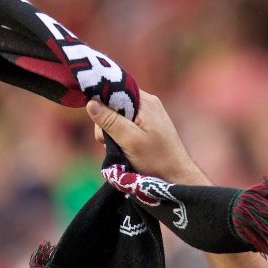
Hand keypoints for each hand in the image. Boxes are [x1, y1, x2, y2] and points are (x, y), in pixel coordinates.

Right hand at [86, 90, 212, 185]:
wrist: (177, 177)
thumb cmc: (156, 159)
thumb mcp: (129, 140)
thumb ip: (110, 121)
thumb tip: (91, 103)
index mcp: (145, 102)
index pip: (116, 90)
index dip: (102, 103)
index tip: (98, 120)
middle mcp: (147, 103)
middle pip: (114, 104)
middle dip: (106, 123)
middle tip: (109, 142)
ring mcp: (148, 114)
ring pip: (118, 116)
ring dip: (113, 133)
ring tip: (119, 149)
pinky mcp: (148, 126)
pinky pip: (126, 124)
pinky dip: (121, 136)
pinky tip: (124, 148)